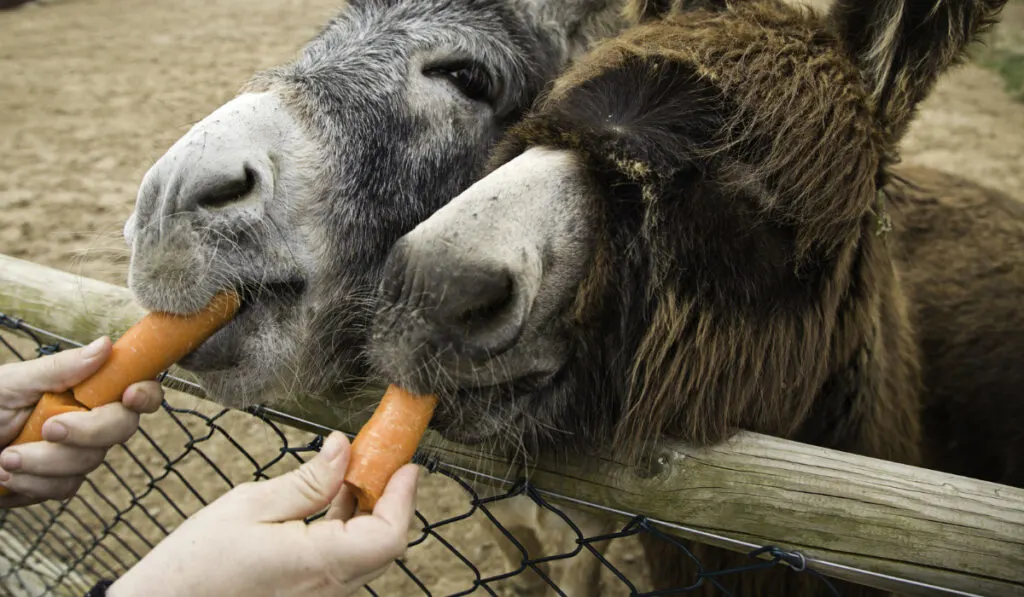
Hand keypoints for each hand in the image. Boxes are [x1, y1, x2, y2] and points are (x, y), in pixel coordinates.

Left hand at [0, 337, 163, 506]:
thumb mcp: (13, 383)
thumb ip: (60, 369)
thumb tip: (105, 345)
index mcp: (83, 388)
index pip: (134, 387)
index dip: (145, 392)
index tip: (128, 396)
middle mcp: (89, 418)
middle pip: (122, 428)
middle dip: (88, 432)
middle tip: (49, 429)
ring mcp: (76, 452)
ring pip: (90, 462)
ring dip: (45, 462)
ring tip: (5, 458)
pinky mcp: (58, 482)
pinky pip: (65, 488)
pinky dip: (33, 483)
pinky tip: (7, 474)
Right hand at [109, 432, 419, 596]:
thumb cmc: (194, 565)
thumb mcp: (249, 506)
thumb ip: (307, 481)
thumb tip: (345, 449)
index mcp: (317, 565)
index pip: (389, 536)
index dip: (404, 497)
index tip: (406, 463)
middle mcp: (327, 591)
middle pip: (384, 544)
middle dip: (389, 496)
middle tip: (378, 456)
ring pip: (366, 554)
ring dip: (368, 512)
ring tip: (351, 472)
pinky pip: (345, 564)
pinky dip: (347, 530)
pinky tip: (331, 502)